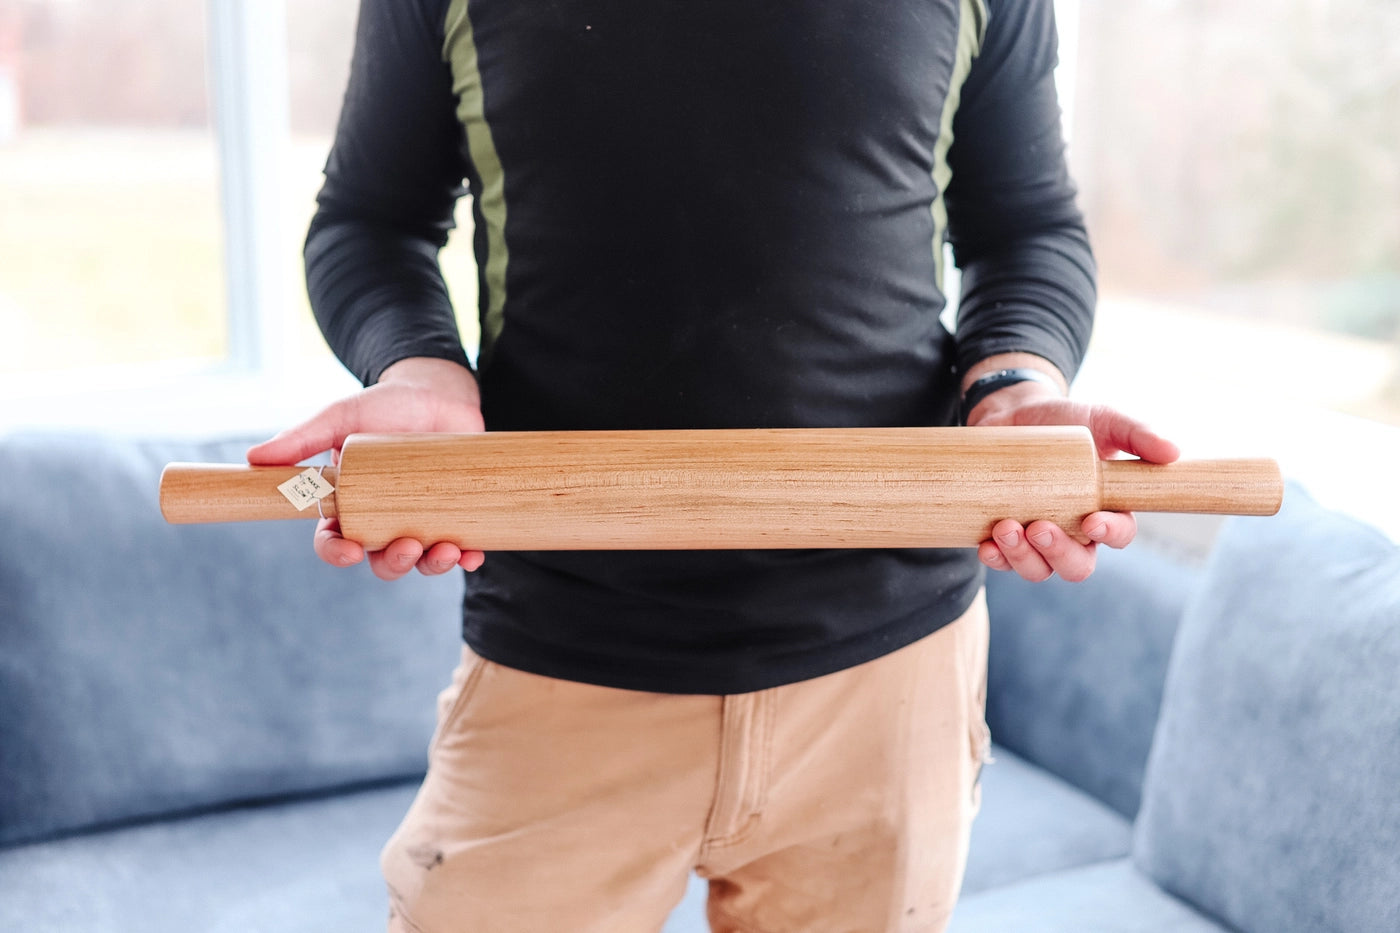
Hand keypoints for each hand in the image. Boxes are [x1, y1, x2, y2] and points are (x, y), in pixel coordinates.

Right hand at [247, 357, 486, 580]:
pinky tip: (475, 553)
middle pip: (380, 560)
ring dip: (433, 565)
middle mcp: (383, 518)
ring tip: (449, 550)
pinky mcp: (457, 513)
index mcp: (349, 504)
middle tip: (408, 546)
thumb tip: (253, 459)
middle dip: (394, 562)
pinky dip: (469, 557)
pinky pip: (462, 547)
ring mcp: (421, 518)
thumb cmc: (384, 405)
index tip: (351, 550)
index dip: (337, 553)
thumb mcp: (341, 416)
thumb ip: (302, 437)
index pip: (333, 540)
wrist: (438, 392)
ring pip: (420, 560)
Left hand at [966, 381, 1180, 583]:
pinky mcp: (1004, 536)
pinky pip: (1003, 563)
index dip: (1110, 534)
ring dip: (1022, 557)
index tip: (1092, 520)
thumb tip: (1173, 453)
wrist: (1011, 414)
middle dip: (1058, 553)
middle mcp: (1074, 532)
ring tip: (1005, 527)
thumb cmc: (1063, 420)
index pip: (1119, 534)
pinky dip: (996, 559)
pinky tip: (986, 545)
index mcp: (1105, 509)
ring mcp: (1037, 537)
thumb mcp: (1102, 419)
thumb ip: (1137, 432)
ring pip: (1039, 570)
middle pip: (1076, 565)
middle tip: (1039, 527)